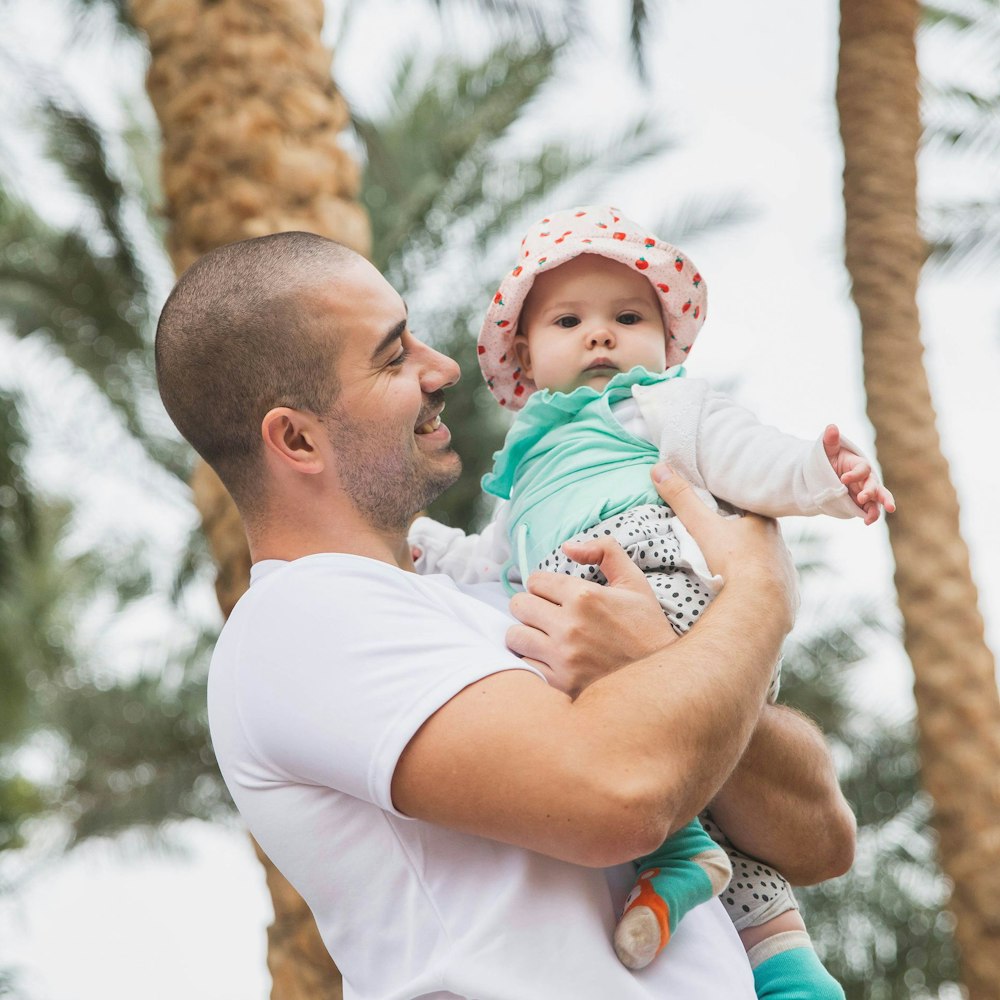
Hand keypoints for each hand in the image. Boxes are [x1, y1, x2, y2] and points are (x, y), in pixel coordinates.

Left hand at [506, 537, 675, 697]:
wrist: (660, 676)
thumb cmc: (646, 628)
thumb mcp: (634, 582)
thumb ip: (605, 551)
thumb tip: (568, 547)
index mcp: (585, 596)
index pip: (535, 581)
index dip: (543, 586)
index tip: (553, 595)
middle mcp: (570, 626)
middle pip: (519, 605)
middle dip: (531, 607)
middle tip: (547, 615)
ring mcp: (563, 657)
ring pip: (515, 636)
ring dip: (526, 634)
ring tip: (543, 637)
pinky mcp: (561, 683)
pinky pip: (525, 666)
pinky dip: (532, 661)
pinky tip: (548, 659)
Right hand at [651, 463, 796, 624]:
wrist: (759, 606)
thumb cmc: (734, 561)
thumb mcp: (702, 527)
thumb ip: (682, 499)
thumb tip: (659, 469)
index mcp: (764, 523)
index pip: (750, 508)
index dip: (736, 507)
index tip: (722, 508)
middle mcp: (781, 545)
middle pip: (758, 535)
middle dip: (743, 537)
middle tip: (723, 540)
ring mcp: (787, 572)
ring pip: (767, 561)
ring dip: (752, 564)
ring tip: (733, 569)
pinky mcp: (787, 597)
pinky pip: (773, 588)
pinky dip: (760, 588)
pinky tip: (748, 593)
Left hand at [823, 424, 895, 524]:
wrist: (825, 474)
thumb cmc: (829, 459)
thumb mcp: (827, 449)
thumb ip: (830, 440)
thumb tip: (831, 427)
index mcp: (859, 464)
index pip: (863, 468)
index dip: (855, 474)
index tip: (842, 479)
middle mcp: (865, 478)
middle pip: (874, 484)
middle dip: (871, 491)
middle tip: (862, 497)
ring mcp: (865, 491)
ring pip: (877, 499)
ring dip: (877, 506)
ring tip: (872, 517)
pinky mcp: (861, 503)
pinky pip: (869, 509)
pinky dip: (870, 515)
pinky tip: (866, 522)